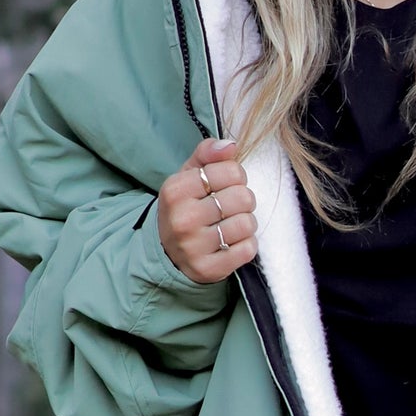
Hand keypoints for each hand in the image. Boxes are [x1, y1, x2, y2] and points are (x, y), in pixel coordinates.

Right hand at [158, 138, 259, 283]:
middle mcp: (182, 219)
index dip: (237, 175)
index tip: (228, 183)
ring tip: (232, 223)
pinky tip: (233, 242)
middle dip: (244, 199)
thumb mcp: (187, 176)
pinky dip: (247, 244)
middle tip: (233, 205)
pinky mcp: (208, 269)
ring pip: (247, 224)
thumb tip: (231, 145)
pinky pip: (248, 249)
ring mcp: (194, 247)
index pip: (230, 171)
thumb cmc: (185, 207)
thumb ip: (207, 154)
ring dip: (246, 222)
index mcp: (175, 190)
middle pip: (242, 197)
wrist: (167, 252)